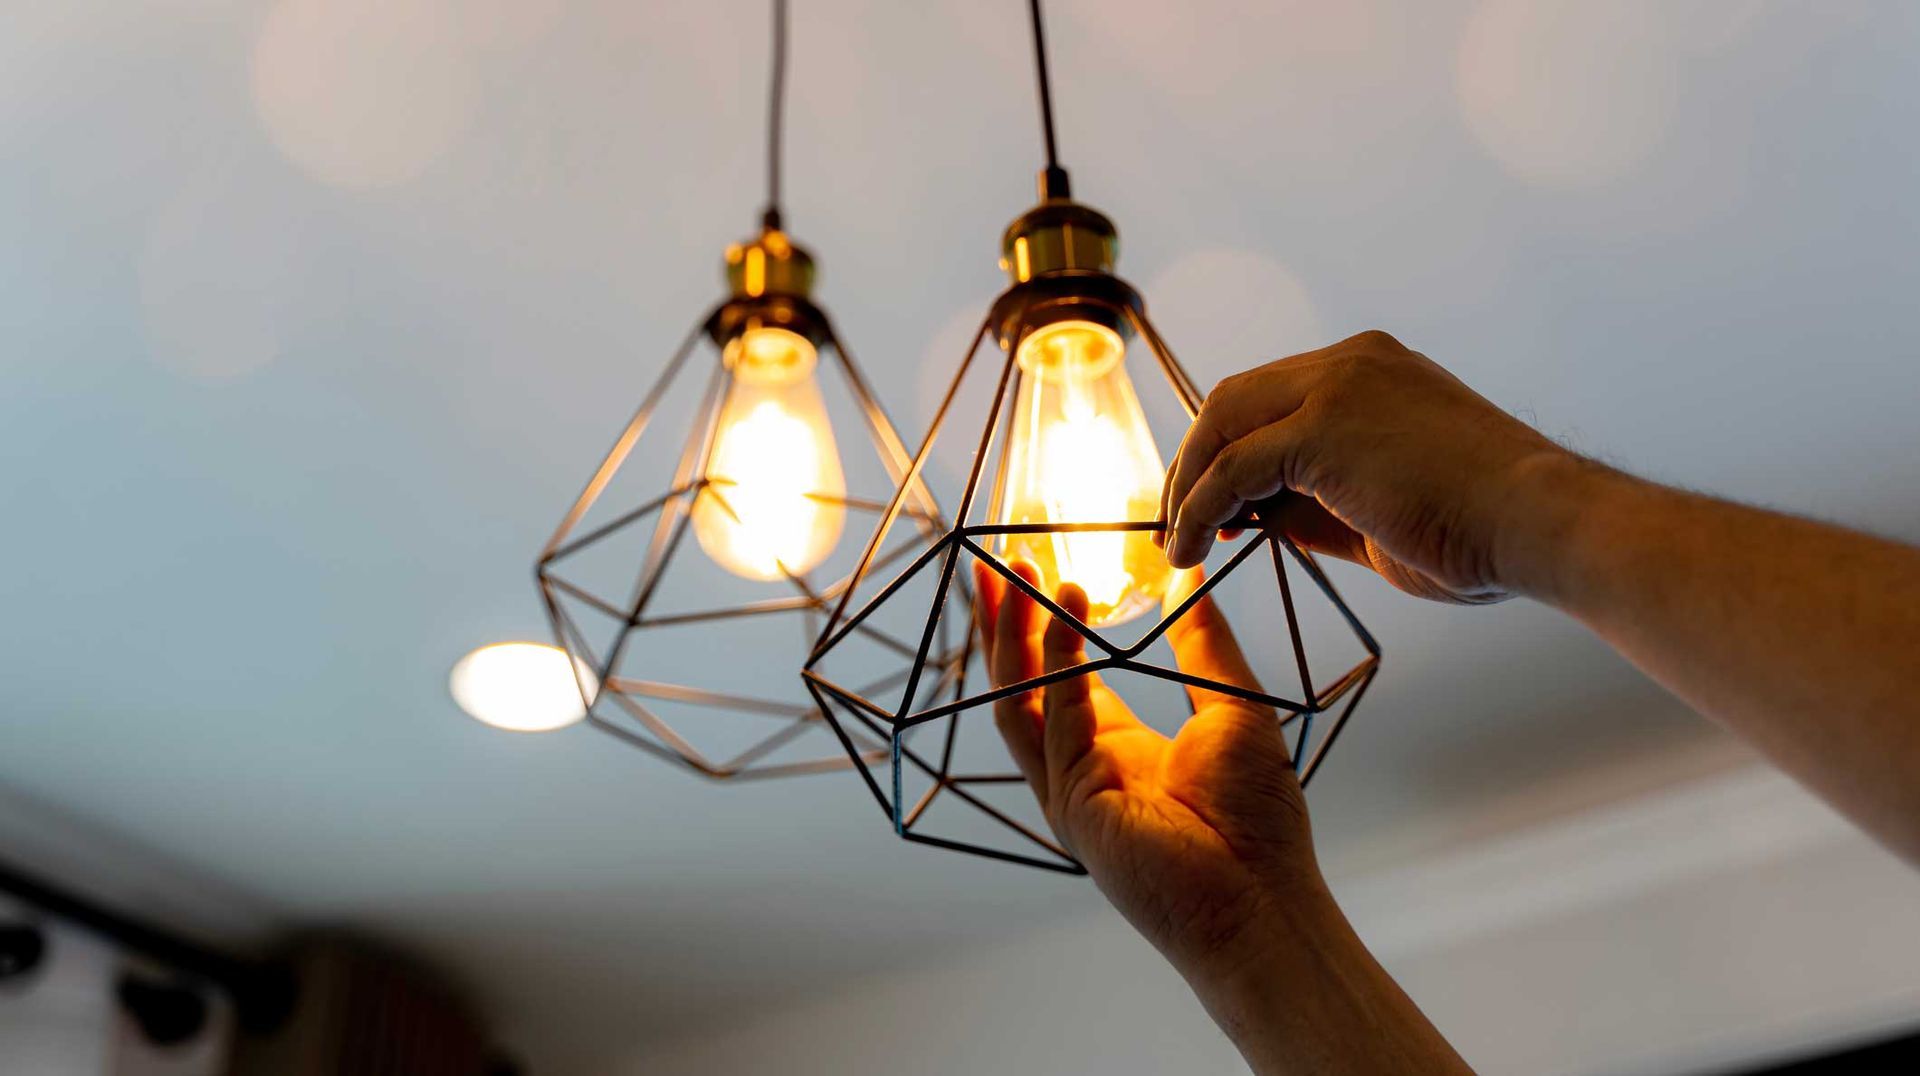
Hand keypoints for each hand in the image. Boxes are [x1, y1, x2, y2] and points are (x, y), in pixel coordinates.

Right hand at [973, 560, 1329, 981]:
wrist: (1263, 897)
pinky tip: (1068, 615)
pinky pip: (1055, 722)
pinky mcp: (1074, 805)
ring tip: (1014, 575)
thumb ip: (1203, 643)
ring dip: (1012, 636)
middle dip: (1007, 623)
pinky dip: (1058, 665)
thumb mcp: (1233, 706)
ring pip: (1020, 700)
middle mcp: (1082, 767)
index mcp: (1117, 748)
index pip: (1062, 676)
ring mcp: (1070, 790)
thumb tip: (1191, 578)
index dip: (1046, 624)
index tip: (1039, 571)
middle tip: (999, 562)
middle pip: (1024, 684)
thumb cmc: (1258, 820)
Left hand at [1160, 330, 1584, 603]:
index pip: (1273, 396)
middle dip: (1195, 460)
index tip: (1212, 505)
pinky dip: (1199, 508)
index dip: (1230, 449)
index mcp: (1372, 371)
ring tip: (1176, 542)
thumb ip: (1315, 503)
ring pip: (1223, 424)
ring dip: (1188, 485)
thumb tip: (1252, 517)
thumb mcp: (1380, 509)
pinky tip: (1191, 549)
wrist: (1542, 524)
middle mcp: (1351, 363)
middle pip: (1235, 399)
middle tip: (1176, 521)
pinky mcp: (1323, 428)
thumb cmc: (1483, 531)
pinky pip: (1233, 469)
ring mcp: (1337, 387)